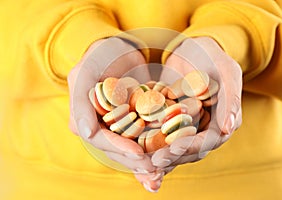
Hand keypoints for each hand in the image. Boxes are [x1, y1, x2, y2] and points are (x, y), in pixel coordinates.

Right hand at [67, 37, 161, 190]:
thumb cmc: (100, 55)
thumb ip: (80, 102)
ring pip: (129, 148)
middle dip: (134, 162)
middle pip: (116, 149)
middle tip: (155, 172)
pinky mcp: (132, 123)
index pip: (100, 139)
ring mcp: (115, 126)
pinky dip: (152, 150)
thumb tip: (84, 134)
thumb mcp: (86, 72)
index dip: (118, 149)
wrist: (120, 49)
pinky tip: (165, 162)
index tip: (139, 155)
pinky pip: (141, 139)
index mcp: (83, 118)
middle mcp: (98, 126)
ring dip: (144, 163)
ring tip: (160, 173)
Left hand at [152, 36, 242, 173]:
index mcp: (223, 122)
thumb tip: (229, 129)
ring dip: (161, 158)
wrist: (191, 49)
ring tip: (143, 164)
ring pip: (175, 148)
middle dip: (172, 157)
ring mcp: (187, 127)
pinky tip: (137, 152)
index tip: (171, 150)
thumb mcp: (226, 70)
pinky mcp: (171, 123)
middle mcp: (205, 129)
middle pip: (190, 151)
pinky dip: (151, 146)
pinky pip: (162, 137)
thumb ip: (231, 98)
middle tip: (152, 162)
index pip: (208, 141)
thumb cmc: (211, 56)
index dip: (190, 148)